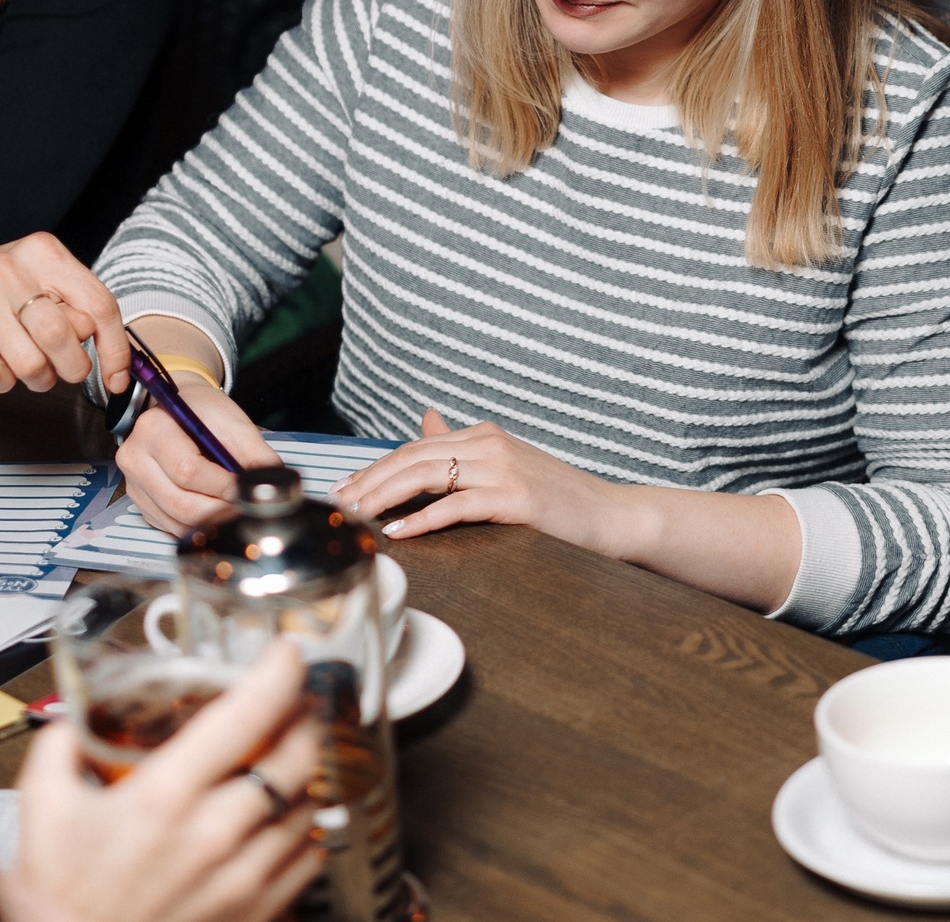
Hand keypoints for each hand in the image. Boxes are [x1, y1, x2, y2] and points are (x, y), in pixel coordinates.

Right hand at [0, 234, 131, 396]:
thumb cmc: (7, 289)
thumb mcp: (48, 282)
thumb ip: (81, 310)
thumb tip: (113, 359)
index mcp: (43, 252)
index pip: (98, 305)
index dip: (115, 349)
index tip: (118, 377)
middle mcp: (8, 270)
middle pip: (61, 336)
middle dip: (74, 367)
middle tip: (68, 368)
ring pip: (30, 365)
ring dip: (40, 379)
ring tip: (33, 365)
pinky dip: (4, 383)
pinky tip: (0, 363)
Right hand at [8, 640, 323, 921]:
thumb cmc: (64, 896)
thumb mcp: (44, 806)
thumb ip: (62, 745)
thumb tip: (80, 713)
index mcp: (165, 797)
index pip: (245, 716)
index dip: (277, 673)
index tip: (286, 654)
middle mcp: (212, 835)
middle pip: (295, 756)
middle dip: (303, 719)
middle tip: (297, 704)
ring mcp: (240, 877)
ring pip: (307, 806)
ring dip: (303, 775)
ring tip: (287, 761)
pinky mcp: (255, 912)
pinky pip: (306, 858)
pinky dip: (303, 831)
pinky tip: (283, 819)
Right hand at [116, 367, 279, 531]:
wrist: (179, 409)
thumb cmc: (204, 412)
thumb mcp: (234, 422)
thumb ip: (256, 454)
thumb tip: (275, 484)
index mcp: (154, 429)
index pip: (188, 471)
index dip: (223, 486)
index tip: (246, 489)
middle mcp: (136, 458)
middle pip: (180, 503)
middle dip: (220, 510)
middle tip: (245, 507)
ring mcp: (134, 484)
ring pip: (176, 520)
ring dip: (211, 522)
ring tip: (233, 509)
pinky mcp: (141, 502)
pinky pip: (171, 526)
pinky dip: (197, 525)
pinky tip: (215, 512)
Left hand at [333, 409, 631, 553]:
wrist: (612, 516)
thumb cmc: (558, 499)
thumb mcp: (505, 464)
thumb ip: (462, 445)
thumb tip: (427, 419)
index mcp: (483, 435)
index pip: (414, 448)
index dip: (374, 469)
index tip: (344, 490)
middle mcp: (489, 444)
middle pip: (413, 458)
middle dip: (369, 482)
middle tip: (337, 506)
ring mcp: (503, 468)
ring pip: (428, 476)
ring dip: (385, 496)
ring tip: (357, 516)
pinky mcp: (515, 496)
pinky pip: (458, 505)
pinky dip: (425, 517)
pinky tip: (400, 530)